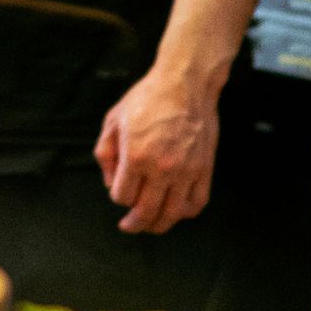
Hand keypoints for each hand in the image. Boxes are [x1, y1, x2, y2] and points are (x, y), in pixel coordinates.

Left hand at [94, 64, 220, 235]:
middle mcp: (163, 168)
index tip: (119, 191)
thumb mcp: (113, 120)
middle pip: (147, 212)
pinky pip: (197, 202)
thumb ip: (105, 154)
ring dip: (159, 224)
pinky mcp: (205, 168)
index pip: (122, 196)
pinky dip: (186, 213)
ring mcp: (187, 170)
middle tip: (128, 226)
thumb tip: (109, 183)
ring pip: (173, 213)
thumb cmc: (147, 99)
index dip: (118, 198)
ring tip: (151, 225)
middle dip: (134, 224)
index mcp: (136, 156)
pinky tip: (177, 211)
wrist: (185, 84)